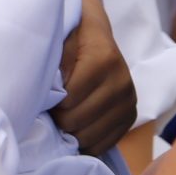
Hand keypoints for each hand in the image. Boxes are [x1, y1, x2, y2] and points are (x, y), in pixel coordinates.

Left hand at [56, 0, 137, 156]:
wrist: (93, 30)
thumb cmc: (69, 34)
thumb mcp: (59, 36)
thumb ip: (54, 59)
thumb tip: (52, 89)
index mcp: (104, 59)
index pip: (69, 98)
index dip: (51, 101)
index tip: (45, 94)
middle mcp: (122, 81)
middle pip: (77, 120)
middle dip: (59, 117)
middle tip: (51, 107)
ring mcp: (128, 100)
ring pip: (89, 137)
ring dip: (71, 132)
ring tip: (63, 115)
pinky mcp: (130, 116)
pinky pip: (103, 145)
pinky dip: (86, 141)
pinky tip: (76, 127)